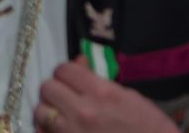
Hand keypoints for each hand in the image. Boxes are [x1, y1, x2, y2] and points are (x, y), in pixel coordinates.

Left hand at [35, 58, 178, 132]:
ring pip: (40, 111)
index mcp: (100, 93)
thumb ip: (97, 79)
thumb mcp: (128, 95)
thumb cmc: (148, 126)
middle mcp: (83, 111)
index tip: (71, 78)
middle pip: (47, 88)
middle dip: (55, 89)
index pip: (63, 70)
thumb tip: (77, 62)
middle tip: (64, 96)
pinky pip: (42, 132)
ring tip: (59, 114)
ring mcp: (72, 132)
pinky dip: (47, 129)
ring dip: (47, 110)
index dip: (66, 72)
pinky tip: (58, 130)